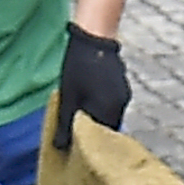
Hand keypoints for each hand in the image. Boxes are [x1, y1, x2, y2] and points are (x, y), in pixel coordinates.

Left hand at [53, 28, 130, 147]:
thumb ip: (65, 124)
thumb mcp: (68, 97)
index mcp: (108, 112)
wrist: (94, 36)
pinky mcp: (122, 85)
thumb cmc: (79, 67)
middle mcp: (121, 106)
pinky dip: (101, 106)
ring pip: (109, 115)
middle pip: (106, 128)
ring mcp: (124, 94)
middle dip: (91, 131)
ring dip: (96, 118)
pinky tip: (88, 98)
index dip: (86, 144)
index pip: (99, 139)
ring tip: (78, 114)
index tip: (73, 146)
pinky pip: (112, 103)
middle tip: (73, 131)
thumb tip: (59, 147)